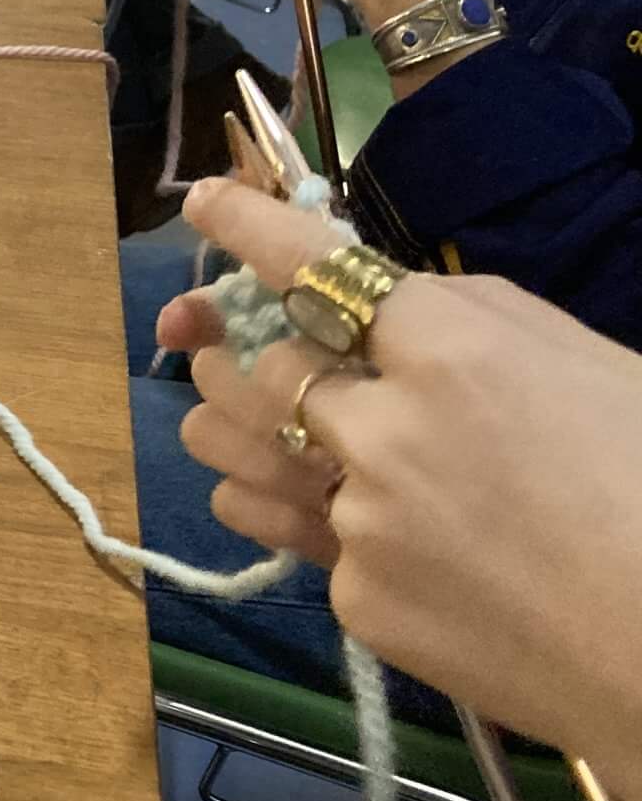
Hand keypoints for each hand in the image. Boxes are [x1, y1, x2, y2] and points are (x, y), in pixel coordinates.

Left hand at [156, 177, 641, 790]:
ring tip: (235, 423)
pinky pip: (306, 542)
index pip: (321, 268)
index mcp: (458, 353)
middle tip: (238, 354)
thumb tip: (400, 302)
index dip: (251, 228)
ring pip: (247, 456)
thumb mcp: (597, 370)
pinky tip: (362, 531)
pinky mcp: (355, 598)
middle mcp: (387, 429)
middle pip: (269, 370)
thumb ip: (484, 325)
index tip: (202, 202)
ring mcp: (361, 519)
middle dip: (250, 356)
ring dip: (232, 430)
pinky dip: (324, 526)